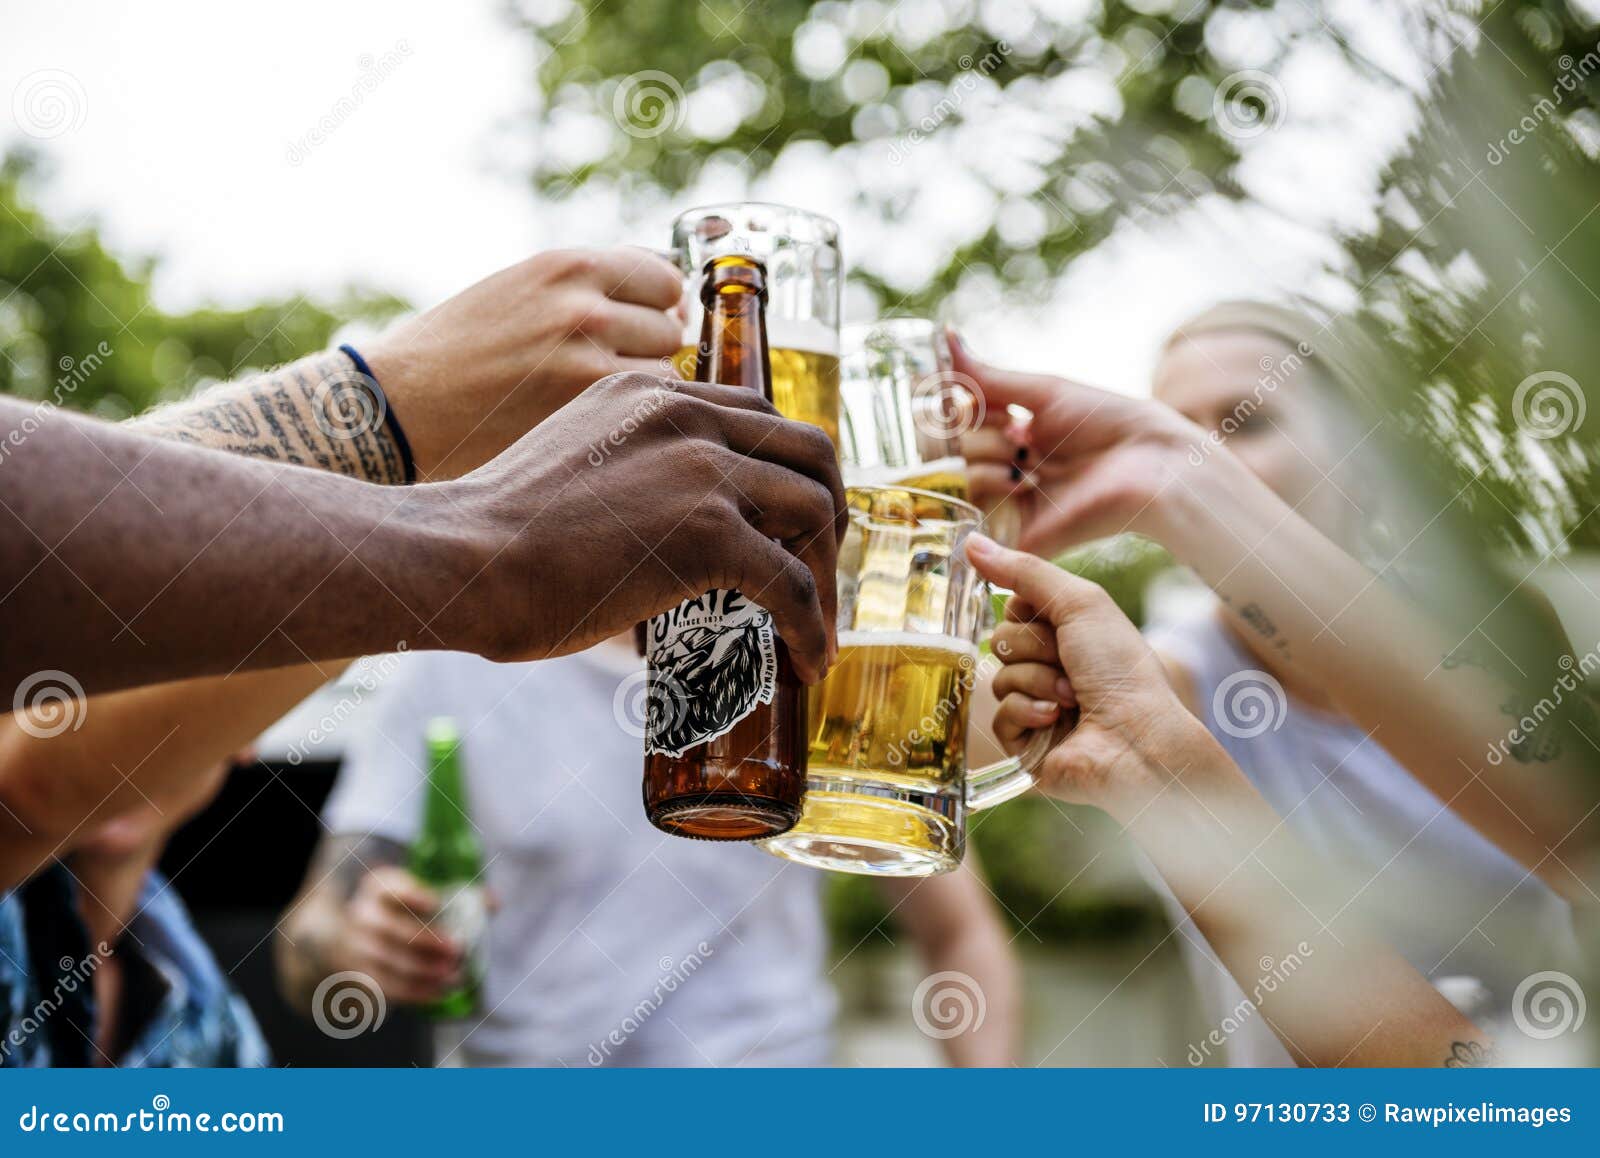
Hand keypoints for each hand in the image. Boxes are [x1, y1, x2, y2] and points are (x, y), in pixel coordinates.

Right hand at [329, 867, 462, 1005]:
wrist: (358, 937)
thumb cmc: (404, 912)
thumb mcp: (422, 895)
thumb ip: (460, 895)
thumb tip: (493, 902)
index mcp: (379, 886)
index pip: (392, 888)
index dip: (413, 895)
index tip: (437, 903)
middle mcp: (364, 914)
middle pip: (392, 928)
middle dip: (426, 940)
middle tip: (457, 950)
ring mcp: (357, 947)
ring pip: (391, 961)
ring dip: (425, 970)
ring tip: (454, 974)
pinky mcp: (361, 975)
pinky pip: (389, 986)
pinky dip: (416, 991)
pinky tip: (440, 991)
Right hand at [367, 248, 683, 478]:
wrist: (400, 401)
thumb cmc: (457, 351)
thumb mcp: (520, 291)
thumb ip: (586, 289)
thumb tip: (667, 297)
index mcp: (566, 265)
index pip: (662, 277)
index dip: (658, 307)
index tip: (644, 328)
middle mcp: (584, 303)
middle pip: (670, 326)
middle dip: (651, 349)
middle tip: (615, 372)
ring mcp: (588, 356)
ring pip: (668, 370)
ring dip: (647, 387)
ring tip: (604, 401)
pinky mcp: (585, 406)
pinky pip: (650, 406)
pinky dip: (637, 416)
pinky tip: (604, 424)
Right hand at [431, 371, 845, 681]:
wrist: (458, 558)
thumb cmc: (496, 534)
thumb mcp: (576, 466)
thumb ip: (629, 473)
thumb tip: (660, 540)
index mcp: (652, 394)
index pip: (759, 417)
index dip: (787, 476)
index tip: (788, 530)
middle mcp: (687, 414)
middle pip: (809, 450)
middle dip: (827, 517)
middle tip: (816, 574)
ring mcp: (702, 469)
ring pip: (816, 509)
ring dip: (826, 575)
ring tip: (813, 627)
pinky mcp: (708, 532)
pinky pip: (792, 582)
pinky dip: (811, 625)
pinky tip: (805, 661)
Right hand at [949, 332, 1208, 555]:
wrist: (1152, 462)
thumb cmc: (1107, 422)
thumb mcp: (1043, 392)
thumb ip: (987, 377)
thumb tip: (946, 334)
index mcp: (1013, 438)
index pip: (959, 425)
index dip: (962, 409)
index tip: (982, 402)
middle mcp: (1008, 471)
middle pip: (955, 451)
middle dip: (982, 435)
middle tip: (1022, 437)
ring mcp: (1013, 505)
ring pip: (962, 478)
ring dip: (990, 457)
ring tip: (1028, 459)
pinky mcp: (1022, 536)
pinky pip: (978, 517)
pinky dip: (990, 489)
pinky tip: (1020, 478)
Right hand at [968, 534, 1228, 820]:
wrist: (1137, 739)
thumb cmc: (1121, 669)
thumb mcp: (1079, 603)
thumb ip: (1024, 571)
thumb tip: (970, 543)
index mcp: (1067, 635)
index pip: (1013, 609)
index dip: (1029, 613)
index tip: (1056, 622)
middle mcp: (1051, 668)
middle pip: (1001, 640)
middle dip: (1035, 649)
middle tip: (1070, 663)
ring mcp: (1036, 706)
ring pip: (999, 678)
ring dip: (1037, 682)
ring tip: (1072, 697)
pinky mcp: (1025, 744)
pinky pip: (998, 716)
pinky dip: (1027, 713)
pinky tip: (1057, 720)